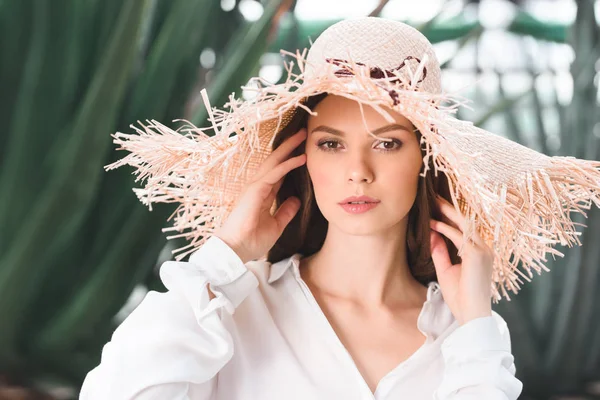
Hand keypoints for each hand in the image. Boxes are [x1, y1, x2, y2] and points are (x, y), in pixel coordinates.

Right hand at [213, 128, 307, 263]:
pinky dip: (288, 164)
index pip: (279, 173)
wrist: (236, 250)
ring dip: (289, 148)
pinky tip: (300, 157)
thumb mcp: (276, 225)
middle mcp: (258, 187)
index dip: (290, 161)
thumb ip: (285, 212)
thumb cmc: (252, 241)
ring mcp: (255, 186)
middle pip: (276, 161)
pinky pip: (275, 173)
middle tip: (303, 133)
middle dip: (289, 147)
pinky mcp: (255, 190)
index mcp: (262, 195)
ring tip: (302, 136)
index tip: (303, 151)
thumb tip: (296, 200)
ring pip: (274, 161)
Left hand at [429, 194, 493, 325]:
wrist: (471, 315)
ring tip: (433, 202)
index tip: (436, 207)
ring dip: (447, 213)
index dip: (451, 217)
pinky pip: (459, 237)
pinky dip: (445, 229)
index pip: (464, 229)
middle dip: (449, 209)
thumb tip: (432, 233)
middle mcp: (483, 249)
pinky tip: (433, 224)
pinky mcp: (477, 255)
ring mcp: (482, 251)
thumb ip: (440, 251)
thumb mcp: (446, 270)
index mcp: (479, 252)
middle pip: (466, 222)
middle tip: (434, 197)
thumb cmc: (460, 296)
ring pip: (464, 225)